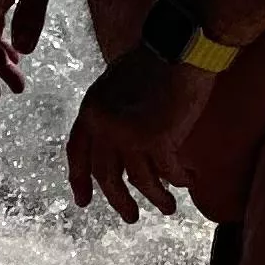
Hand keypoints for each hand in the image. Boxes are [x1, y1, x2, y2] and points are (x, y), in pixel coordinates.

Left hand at [65, 40, 208, 222]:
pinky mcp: (157, 138)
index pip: (77, 152)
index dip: (79, 179)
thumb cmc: (155, 60)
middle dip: (118, 200)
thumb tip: (116, 142)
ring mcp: (129, 133)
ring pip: (140, 181)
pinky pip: (167, 172)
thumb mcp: (118, 83)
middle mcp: (104, 124)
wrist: (180, 47)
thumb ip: (111, 111)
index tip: (83, 201)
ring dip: (155, 199)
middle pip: (106, 175)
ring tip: (167, 209)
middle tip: (129, 217)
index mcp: (91, 109)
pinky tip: (187, 183)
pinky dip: (178, 181)